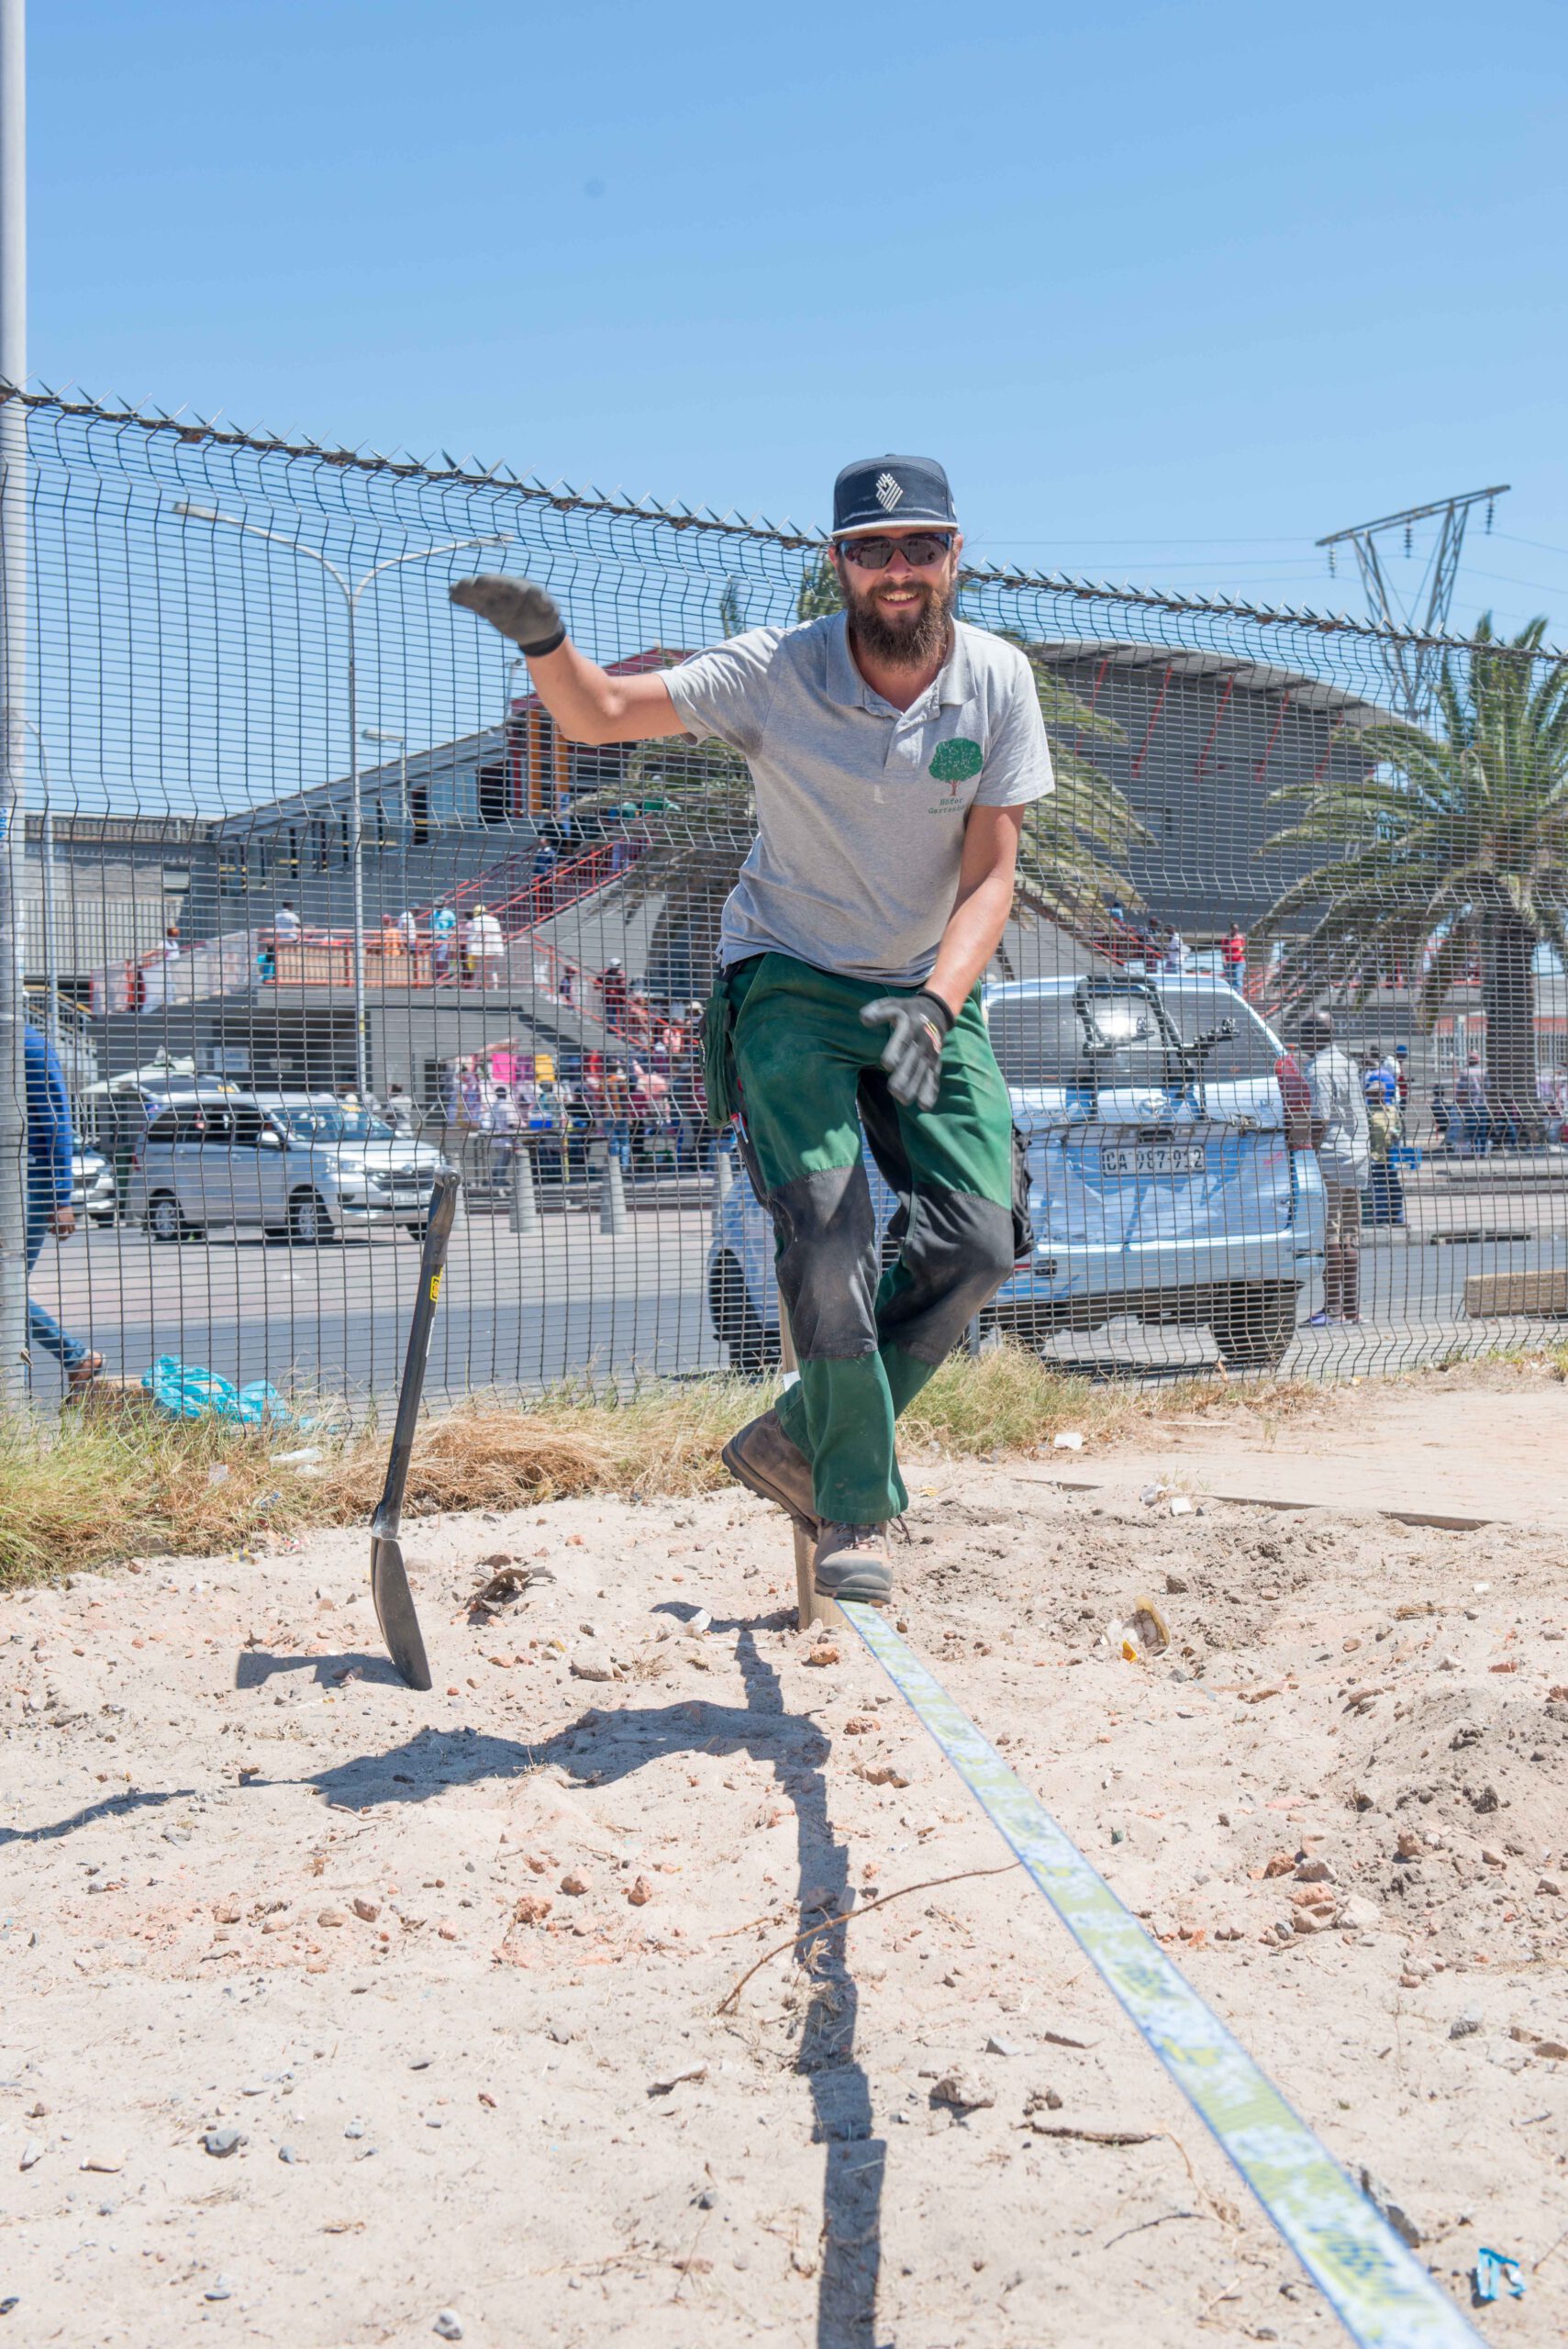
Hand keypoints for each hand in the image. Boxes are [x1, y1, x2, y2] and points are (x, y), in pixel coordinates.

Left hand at [51, 1203, 76, 1238]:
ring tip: (64, 1237)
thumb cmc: (57, 1208)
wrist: (64, 1203)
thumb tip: (50, 1228)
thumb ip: (51, 1221)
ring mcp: (70, 1221)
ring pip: (70, 1231)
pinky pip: (73, 1228)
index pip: (58, 1229)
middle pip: (64, 1232)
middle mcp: (66, 1222)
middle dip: (60, 1234)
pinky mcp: (73, 1220)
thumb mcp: (52, 1215)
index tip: (52, 1233)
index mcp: (60, 1220)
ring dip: (67, 1235)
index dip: (54, 1232)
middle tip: (57, 1236)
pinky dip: (71, 1231)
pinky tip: (68, 1232)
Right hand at [449, 575, 566, 656]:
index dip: (493, 583)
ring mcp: (497, 601)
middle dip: (475, 587)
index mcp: (521, 588)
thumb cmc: (547, 615)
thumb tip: (536, 593)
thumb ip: (542, 601)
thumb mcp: (549, 609)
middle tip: (461, 584)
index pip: (506, 584)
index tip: (480, 581)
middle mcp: (507, 592)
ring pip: (480, 596)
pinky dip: (465, 602)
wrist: (540, 628)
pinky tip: (453, 597)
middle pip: (489, 588)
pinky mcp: (490, 611)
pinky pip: (476, 606)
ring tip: (452, 589)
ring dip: (466, 593)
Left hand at [860, 990, 953, 1110]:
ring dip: (915, 1087)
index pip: (903, 1040)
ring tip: (904, 1100)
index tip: (888, 1064)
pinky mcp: (935, 1062)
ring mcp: (930, 1054)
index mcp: (910, 1025)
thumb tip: (864, 1019)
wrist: (936, 1012)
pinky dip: (931, 1092)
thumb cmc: (906, 1010)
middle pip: (913, 1060)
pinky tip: (924, 1106)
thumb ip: (878, 1010)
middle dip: (904, 1076)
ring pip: (923, 1072)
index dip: (896, 1051)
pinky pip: (934, 1077)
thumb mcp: (893, 1003)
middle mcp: (922, 1041)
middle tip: (894, 1091)